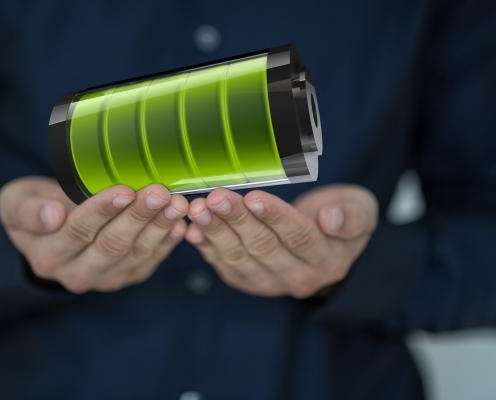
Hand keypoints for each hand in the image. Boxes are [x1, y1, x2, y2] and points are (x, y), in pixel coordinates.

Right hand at [0, 177, 187, 292]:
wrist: (51, 231)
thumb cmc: (35, 208)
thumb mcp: (15, 203)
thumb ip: (27, 210)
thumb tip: (53, 216)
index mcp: (47, 257)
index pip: (78, 233)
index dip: (102, 212)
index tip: (124, 190)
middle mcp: (77, 274)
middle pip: (112, 246)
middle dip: (138, 217)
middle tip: (159, 193)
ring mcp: (106, 278)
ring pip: (136, 254)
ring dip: (159, 227)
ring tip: (176, 203)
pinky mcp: (128, 275)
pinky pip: (151, 261)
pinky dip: (167, 241)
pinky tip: (179, 222)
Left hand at [185, 184, 377, 297]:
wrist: (324, 245)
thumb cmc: (340, 219)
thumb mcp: (360, 211)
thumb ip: (351, 216)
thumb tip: (330, 219)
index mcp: (327, 261)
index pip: (299, 238)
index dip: (275, 217)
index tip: (254, 197)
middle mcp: (297, 278)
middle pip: (263, 247)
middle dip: (237, 220)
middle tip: (216, 197)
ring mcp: (269, 283)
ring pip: (239, 257)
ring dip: (216, 232)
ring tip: (199, 209)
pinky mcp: (247, 281)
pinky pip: (224, 266)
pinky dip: (206, 247)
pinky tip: (192, 229)